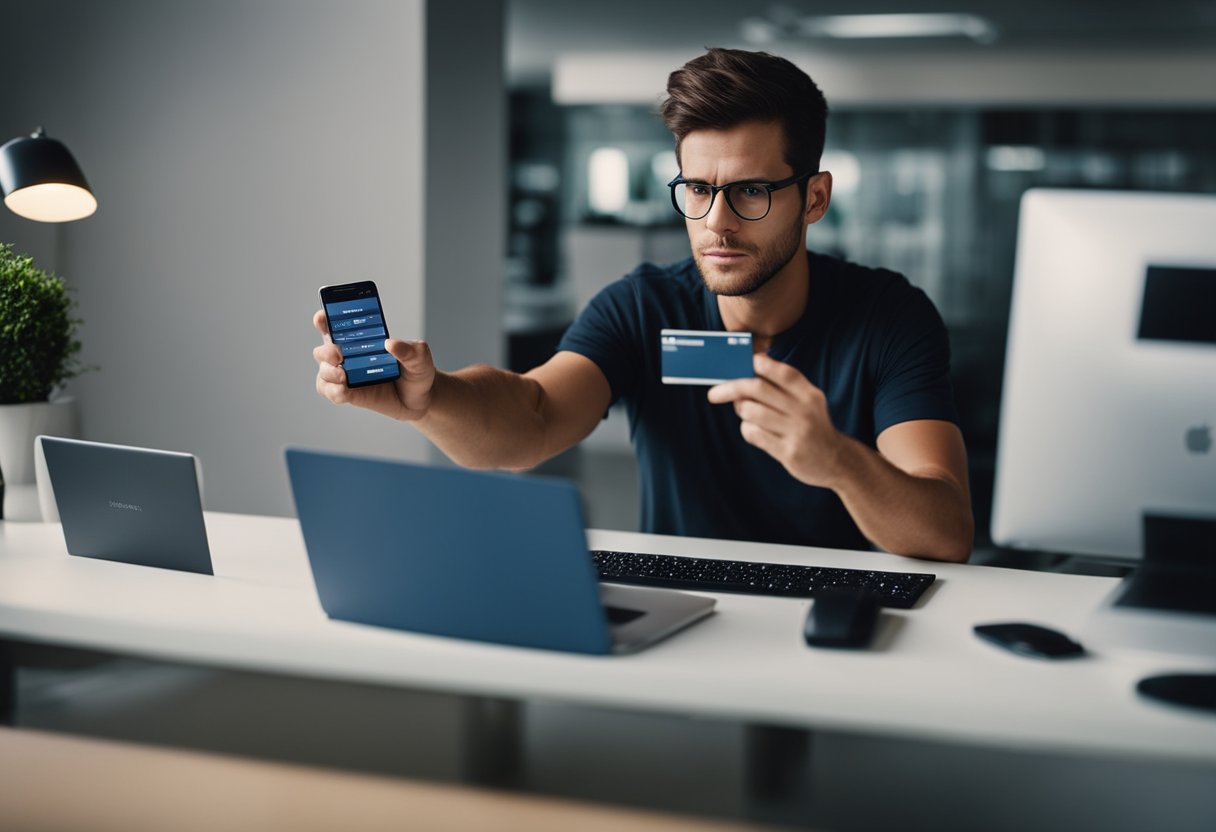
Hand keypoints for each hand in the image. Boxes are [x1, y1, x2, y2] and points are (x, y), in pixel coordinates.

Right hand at [312, 309, 436, 421]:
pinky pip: (331, 392)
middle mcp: (347, 355)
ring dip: (329, 373)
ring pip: (324, 372)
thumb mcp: (419, 357)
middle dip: (326, 351)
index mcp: (359, 338)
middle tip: (338, 355)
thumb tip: (391, 343)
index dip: (324, 319)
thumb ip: (410, 349)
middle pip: (323, 350)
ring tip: (343, 376)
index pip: (334, 325)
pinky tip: (344, 390)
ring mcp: (345, 376)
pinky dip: (334, 391)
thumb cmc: (415, 371)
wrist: (420, 398)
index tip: (322, 316)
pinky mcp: (349, 394)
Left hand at [707, 353, 847, 487]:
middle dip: (730, 388)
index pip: (783, 372)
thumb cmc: (813, 426)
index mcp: (810, 394)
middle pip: (757, 389)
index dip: (761, 364)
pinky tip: (753, 430)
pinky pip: (754, 434)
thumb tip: (746, 373)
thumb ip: (783, 389)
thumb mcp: (808, 403)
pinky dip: (746, 429)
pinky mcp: (788, 452)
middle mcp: (805, 410)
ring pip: (751, 412)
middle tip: (714, 394)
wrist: (837, 461)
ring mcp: (797, 432)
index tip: (744, 363)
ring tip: (746, 414)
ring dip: (741, 412)